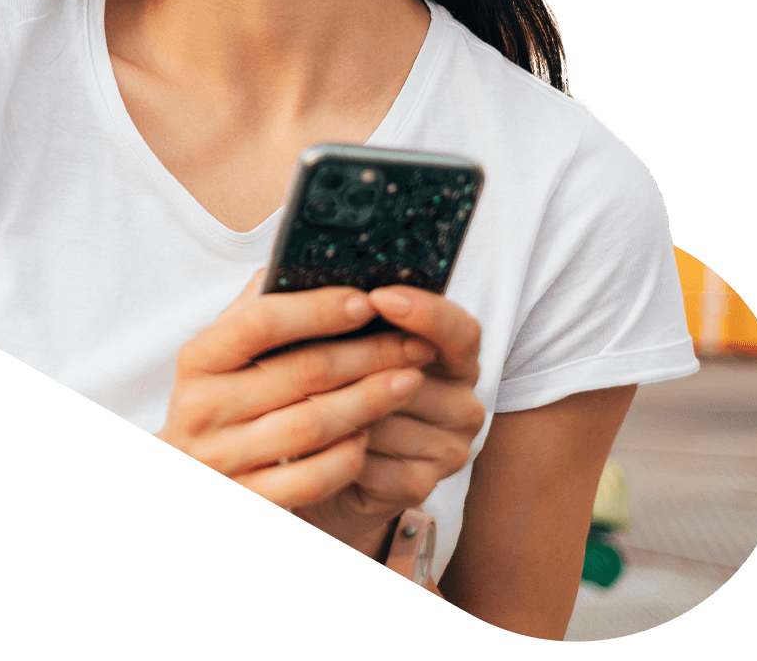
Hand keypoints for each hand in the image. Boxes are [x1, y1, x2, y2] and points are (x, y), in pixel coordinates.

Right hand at [157, 270, 445, 513]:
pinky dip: (348, 456)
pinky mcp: (249, 500)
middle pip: (300, 373)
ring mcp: (223, 459)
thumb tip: (306, 258)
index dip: (317, 310)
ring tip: (408, 380)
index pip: (259, 322)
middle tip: (413, 343)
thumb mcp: (221, 350)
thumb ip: (257, 306)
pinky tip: (370, 434)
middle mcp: (203, 408)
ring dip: (369, 400)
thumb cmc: (218, 398)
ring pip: (312, 425)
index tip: (366, 300)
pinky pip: (312, 479)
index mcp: (198, 359)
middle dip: (367, 354)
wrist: (187, 474)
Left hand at [292, 284, 483, 550]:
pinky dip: (339, 450)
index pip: (460, 330)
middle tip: (305, 349)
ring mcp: (449, 449)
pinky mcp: (422, 487)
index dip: (424, 312)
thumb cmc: (334, 385)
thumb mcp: (340, 339)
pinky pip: (378, 464)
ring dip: (339, 406)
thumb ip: (338, 303)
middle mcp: (463, 401)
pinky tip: (312, 440)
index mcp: (454, 356)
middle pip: (418, 373)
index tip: (379, 296)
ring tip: (293, 395)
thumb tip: (312, 268)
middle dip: (358, 361)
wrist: (325, 461)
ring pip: (390, 417)